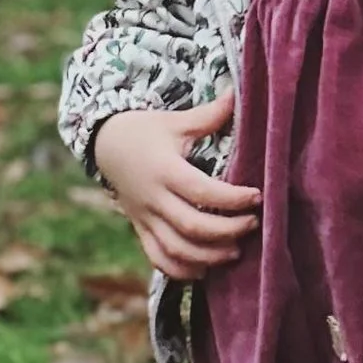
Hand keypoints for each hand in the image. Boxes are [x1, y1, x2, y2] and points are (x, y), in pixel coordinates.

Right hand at [92, 91, 259, 280]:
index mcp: (165, 170)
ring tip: (236, 251)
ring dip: (209, 256)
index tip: (257, 196)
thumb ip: (208, 115)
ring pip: (176, 249)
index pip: (203, 192)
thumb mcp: (174, 121)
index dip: (233, 199)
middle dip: (228, 230)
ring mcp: (144, 218)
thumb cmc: (146, 130)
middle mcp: (153, 198)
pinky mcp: (140, 229)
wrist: (104, 145)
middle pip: (192, 226)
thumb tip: (236, 92)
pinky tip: (206, 269)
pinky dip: (182, 270)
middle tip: (254, 224)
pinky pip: (158, 259)